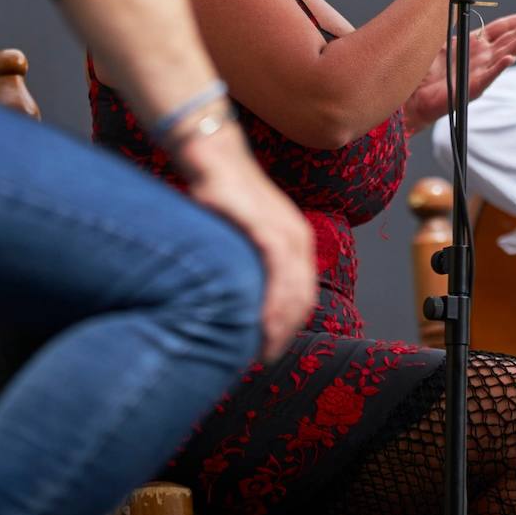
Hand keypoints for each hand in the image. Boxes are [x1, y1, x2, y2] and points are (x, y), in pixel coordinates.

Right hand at [178, 123, 316, 360]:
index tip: (268, 349)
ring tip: (261, 351)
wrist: (213, 156)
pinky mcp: (267, 226)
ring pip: (293, 290)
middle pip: (302, 298)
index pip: (301, 294)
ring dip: (280, 325)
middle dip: (285, 332)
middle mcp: (298, 238)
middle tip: (263, 358)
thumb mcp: (239, 235)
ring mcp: (286, 231)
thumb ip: (245, 263)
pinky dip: (271, 302)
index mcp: (296, 242)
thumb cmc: (221, 198)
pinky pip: (277, 272)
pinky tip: (259, 324)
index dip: (288, 325)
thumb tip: (233, 299)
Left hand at [402, 10, 515, 133]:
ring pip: (506, 54)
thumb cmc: (427, 71)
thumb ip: (456, 26)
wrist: (413, 97)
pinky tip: (510, 59)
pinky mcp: (471, 87)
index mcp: (476, 44)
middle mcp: (482, 57)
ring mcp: (479, 72)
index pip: (504, 28)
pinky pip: (487, 76)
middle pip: (511, 38)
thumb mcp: (442, 40)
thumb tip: (458, 2)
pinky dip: (499, 67)